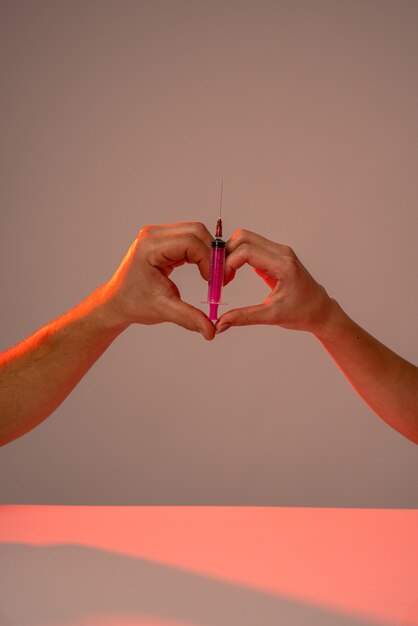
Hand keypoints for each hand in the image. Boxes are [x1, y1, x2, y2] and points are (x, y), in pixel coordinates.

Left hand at [105, 222, 214, 339]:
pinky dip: (200, 253)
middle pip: (196, 231)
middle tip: (220, 277)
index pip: (191, 242)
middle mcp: (153, 235)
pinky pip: (189, 239)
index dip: (209, 261)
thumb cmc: (134, 303)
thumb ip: (189, 318)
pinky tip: (204, 271)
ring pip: (195, 233)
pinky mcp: (163, 240)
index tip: (216, 281)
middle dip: (212, 254)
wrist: (118, 302)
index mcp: (150, 247)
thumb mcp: (164, 310)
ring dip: (208, 253)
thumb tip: (211, 331)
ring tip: (213, 276)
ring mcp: (157, 235)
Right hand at [216, 229, 333, 334]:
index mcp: (283, 265)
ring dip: (231, 254)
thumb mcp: (271, 316)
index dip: (228, 263)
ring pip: (246, 239)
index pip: (246, 251)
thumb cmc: (302, 312)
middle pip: (243, 238)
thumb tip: (220, 323)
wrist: (320, 311)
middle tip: (219, 275)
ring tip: (225, 275)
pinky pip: (252, 246)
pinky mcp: (275, 255)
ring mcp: (279, 251)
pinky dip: (238, 256)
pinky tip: (233, 273)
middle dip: (226, 254)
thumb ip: (244, 317)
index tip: (221, 281)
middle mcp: (281, 253)